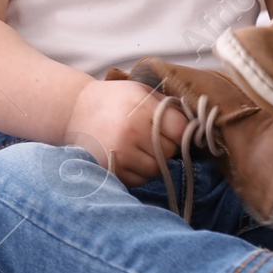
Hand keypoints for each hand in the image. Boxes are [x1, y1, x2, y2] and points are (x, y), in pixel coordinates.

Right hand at [62, 77, 188, 187]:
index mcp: (141, 109)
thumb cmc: (114, 100)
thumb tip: (198, 126)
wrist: (74, 111)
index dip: (180, 130)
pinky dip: (140, 172)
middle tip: (152, 136)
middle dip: (166, 145)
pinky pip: (140, 180)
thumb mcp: (141, 92)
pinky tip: (129, 156)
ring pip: (157, 169)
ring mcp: (119, 155)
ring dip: (154, 161)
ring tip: (140, 146)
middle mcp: (130, 133)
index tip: (174, 128)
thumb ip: (168, 107)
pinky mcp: (111, 171)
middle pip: (170, 151)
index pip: (181, 130)